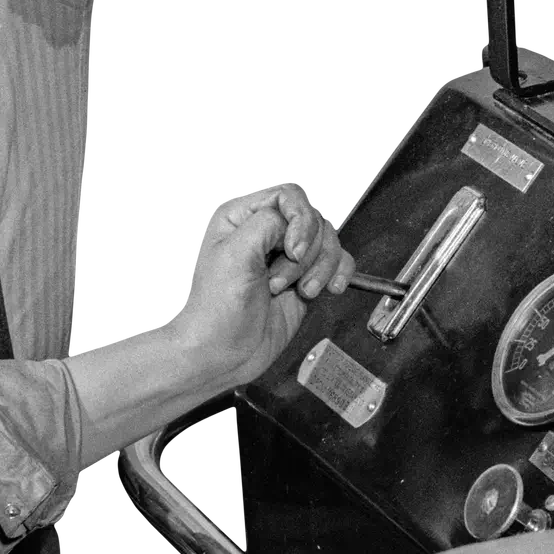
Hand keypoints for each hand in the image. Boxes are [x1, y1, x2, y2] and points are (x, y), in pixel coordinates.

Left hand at [166, 184, 354, 389]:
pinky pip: (337, 262)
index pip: (286, 197)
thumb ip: (267, 223)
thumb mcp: (235, 255)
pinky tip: (329, 288)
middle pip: (312, 219)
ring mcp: (286, 259)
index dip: (299, 221)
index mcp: (240, 220)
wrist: (220, 356)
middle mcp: (266, 235)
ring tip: (301, 291)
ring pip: (328, 241)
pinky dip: (339, 273)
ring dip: (321, 268)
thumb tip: (294, 221)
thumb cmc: (214, 313)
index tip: (293, 250)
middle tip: (281, 281)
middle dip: (306, 253)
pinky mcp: (303, 280)